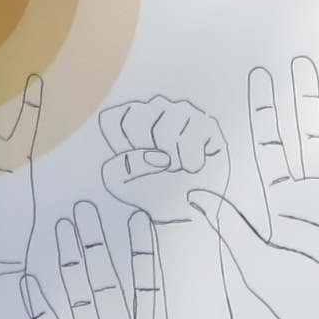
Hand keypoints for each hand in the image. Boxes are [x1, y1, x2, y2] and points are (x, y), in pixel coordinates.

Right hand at [20, 200, 243, 318]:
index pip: (145, 292)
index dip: (142, 256)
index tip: (139, 220)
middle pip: (104, 286)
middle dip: (96, 247)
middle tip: (87, 207)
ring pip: (75, 302)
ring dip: (67, 267)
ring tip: (61, 229)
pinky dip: (40, 311)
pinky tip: (31, 281)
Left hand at [96, 97, 230, 234]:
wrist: (186, 211)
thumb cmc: (152, 192)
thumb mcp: (120, 182)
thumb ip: (118, 167)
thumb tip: (149, 157)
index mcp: (130, 115)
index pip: (111, 120)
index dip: (119, 149)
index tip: (132, 164)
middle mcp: (156, 107)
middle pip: (135, 123)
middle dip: (145, 156)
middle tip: (159, 166)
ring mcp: (183, 112)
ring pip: (164, 132)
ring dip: (170, 160)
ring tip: (177, 166)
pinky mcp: (207, 124)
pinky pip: (190, 140)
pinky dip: (190, 163)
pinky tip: (193, 166)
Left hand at [197, 60, 318, 318]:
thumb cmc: (302, 312)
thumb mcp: (255, 268)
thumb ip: (230, 228)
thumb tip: (193, 194)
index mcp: (272, 209)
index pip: (259, 153)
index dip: (254, 120)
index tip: (241, 85)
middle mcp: (302, 196)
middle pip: (292, 136)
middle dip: (286, 99)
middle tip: (276, 55)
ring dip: (315, 104)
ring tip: (307, 65)